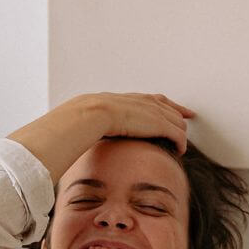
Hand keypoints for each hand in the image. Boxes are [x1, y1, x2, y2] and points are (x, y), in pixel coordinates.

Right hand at [6, 92, 194, 182]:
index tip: (165, 106)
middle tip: (187, 116)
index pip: (142, 98)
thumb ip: (78, 132)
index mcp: (116, 100)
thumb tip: (61, 144)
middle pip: (162, 103)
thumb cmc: (74, 124)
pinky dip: (179, 141)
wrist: (82, 117)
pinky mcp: (154, 122)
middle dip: (176, 110)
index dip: (156, 103)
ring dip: (177, 131)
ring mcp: (145, 111)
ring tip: (180, 143)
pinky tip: (180, 150)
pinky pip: (174, 132)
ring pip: (171, 118)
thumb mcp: (76, 124)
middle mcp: (134, 102)